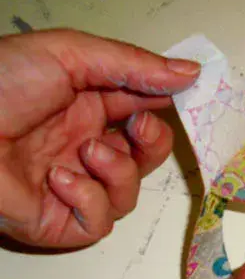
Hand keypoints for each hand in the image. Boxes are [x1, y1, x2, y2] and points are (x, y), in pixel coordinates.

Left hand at [0, 29, 199, 246]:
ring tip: (86, 152)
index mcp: (89, 108)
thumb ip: (134, 65)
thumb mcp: (72, 56)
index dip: (168, 110)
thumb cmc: (1, 83)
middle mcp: (85, 148)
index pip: (144, 112)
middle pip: (145, 159)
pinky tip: (59, 180)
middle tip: (138, 128)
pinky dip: (89, 200)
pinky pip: (100, 222)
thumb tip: (192, 72)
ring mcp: (75, 186)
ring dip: (119, 171)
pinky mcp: (61, 222)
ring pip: (128, 195)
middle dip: (154, 144)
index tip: (189, 101)